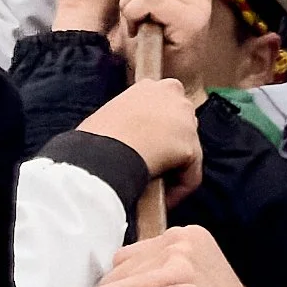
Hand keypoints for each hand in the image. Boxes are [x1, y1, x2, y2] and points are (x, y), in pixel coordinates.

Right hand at [79, 79, 202, 190]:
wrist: (102, 152)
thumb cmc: (95, 137)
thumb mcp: (110, 116)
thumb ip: (127, 120)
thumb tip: (127, 140)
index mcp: (149, 86)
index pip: (164, 105)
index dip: (157, 128)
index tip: (146, 146)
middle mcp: (172, 93)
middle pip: (181, 124)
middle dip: (171, 145)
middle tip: (153, 165)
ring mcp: (185, 118)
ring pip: (188, 150)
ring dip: (174, 168)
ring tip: (156, 186)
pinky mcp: (191, 146)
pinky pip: (190, 176)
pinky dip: (179, 191)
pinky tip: (162, 200)